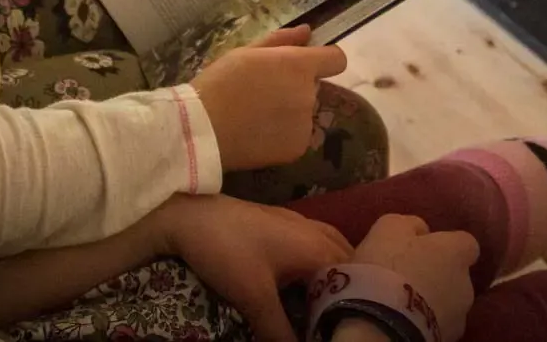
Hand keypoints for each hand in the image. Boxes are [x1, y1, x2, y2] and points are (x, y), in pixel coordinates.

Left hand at [148, 195, 350, 341]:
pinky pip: (314, 243)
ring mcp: (298, 222)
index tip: (350, 327)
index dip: (357, 305)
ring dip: (334, 275)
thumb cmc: (227, 252)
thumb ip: (280, 331)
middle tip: (342, 319)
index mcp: (318, 247)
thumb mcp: (254, 299)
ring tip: (329, 305)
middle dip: (349, 290)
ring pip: (332, 249)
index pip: (356, 279)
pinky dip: (318, 263)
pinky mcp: (280, 222)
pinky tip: (305, 281)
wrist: (189, 216)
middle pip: (348, 262)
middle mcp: (315, 231)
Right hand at [190, 25, 346, 170]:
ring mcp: (305, 123)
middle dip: (294, 87)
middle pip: (312, 87)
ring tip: (255, 116)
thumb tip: (307, 32)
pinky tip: (257, 134)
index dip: (325, 60)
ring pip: (303, 112)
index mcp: (298, 66)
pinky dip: (282, 135)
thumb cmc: (219, 83)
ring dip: (288, 112)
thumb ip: (281, 41)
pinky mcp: (298, 148)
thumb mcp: (245, 52)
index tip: (306, 65)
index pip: (336, 60)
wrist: (204, 129)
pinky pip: (296, 136)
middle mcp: (308, 94)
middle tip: (261, 93)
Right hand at [351, 215, 478, 341]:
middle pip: (457, 276)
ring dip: (433, 301)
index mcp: (457, 254)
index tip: (426, 247)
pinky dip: (425, 321)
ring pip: (449, 303)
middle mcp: (466, 285)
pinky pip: (437, 324)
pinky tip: (404, 318)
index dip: (447, 245)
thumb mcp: (390, 228)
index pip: (467, 244)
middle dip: (439, 276)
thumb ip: (411, 224)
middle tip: (409, 276)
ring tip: (404, 302)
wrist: (384, 320)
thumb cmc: (389, 265)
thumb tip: (421, 229)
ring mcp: (459, 317)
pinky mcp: (446, 340)